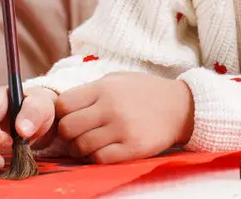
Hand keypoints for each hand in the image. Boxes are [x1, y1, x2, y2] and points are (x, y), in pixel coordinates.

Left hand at [54, 72, 194, 163]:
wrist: (180, 107)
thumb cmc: (144, 92)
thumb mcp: (116, 80)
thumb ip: (90, 90)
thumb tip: (61, 106)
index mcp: (103, 88)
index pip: (63, 104)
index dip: (60, 114)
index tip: (67, 118)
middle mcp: (110, 107)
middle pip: (68, 128)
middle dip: (68, 134)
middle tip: (76, 135)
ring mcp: (122, 129)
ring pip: (82, 146)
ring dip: (81, 149)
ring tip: (89, 145)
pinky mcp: (133, 148)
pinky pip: (100, 159)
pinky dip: (97, 158)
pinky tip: (104, 151)